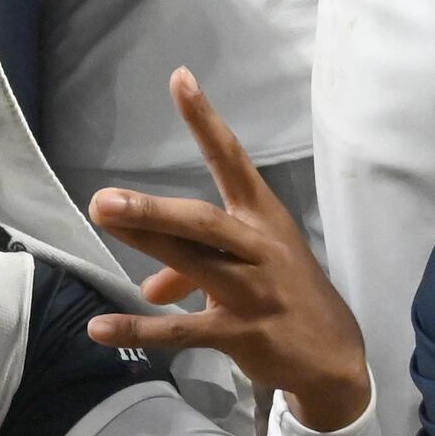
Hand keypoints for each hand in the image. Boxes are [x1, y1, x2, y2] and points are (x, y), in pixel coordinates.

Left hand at [85, 70, 370, 428]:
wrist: (334, 357)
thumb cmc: (286, 296)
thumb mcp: (246, 270)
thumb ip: (192, 269)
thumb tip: (147, 289)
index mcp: (263, 218)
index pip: (231, 160)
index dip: (206, 121)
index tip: (180, 78)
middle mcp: (259, 248)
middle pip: (203, 221)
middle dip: (154, 208)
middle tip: (104, 199)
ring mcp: (253, 292)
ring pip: (195, 263)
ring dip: (148, 243)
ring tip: (104, 221)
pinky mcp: (242, 334)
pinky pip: (183, 330)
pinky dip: (140, 330)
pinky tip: (99, 330)